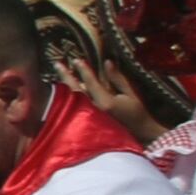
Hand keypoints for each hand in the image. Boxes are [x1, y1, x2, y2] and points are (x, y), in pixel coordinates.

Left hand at [53, 53, 167, 145]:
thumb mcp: (130, 93)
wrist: (138, 135)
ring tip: (58, 74)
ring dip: (64, 86)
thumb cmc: (136, 113)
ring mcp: (87, 119)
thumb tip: (107, 62)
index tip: (76, 59)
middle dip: (65, 76)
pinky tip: (63, 90)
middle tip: (57, 64)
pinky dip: (67, 98)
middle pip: (75, 91)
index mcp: (106, 103)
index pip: (90, 82)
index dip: (83, 70)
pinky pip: (73, 108)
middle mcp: (93, 111)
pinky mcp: (85, 124)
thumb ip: (117, 78)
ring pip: (71, 100)